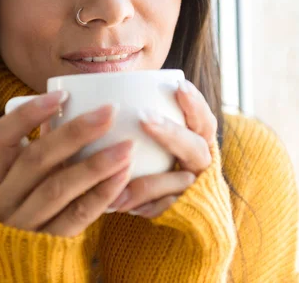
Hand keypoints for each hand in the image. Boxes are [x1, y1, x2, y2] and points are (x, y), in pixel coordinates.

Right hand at [0, 91, 132, 236]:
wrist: (34, 265)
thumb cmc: (41, 207)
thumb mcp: (34, 181)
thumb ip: (48, 152)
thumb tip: (83, 107)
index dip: (26, 114)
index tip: (61, 95)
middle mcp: (4, 199)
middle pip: (35, 159)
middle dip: (74, 132)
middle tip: (109, 112)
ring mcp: (24, 224)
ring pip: (57, 187)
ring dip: (95, 164)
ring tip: (126, 146)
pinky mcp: (49, 243)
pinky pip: (77, 215)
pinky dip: (102, 194)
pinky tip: (124, 176)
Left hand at [108, 80, 217, 216]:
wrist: (155, 201)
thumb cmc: (143, 153)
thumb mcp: (141, 131)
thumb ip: (131, 114)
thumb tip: (95, 86)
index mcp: (196, 138)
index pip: (203, 119)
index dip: (196, 104)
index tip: (179, 86)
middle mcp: (198, 162)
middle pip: (195, 148)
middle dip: (170, 132)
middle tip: (143, 118)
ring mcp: (192, 189)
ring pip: (179, 184)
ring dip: (150, 183)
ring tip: (121, 180)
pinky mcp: (179, 212)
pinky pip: (164, 211)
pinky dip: (143, 206)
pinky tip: (120, 203)